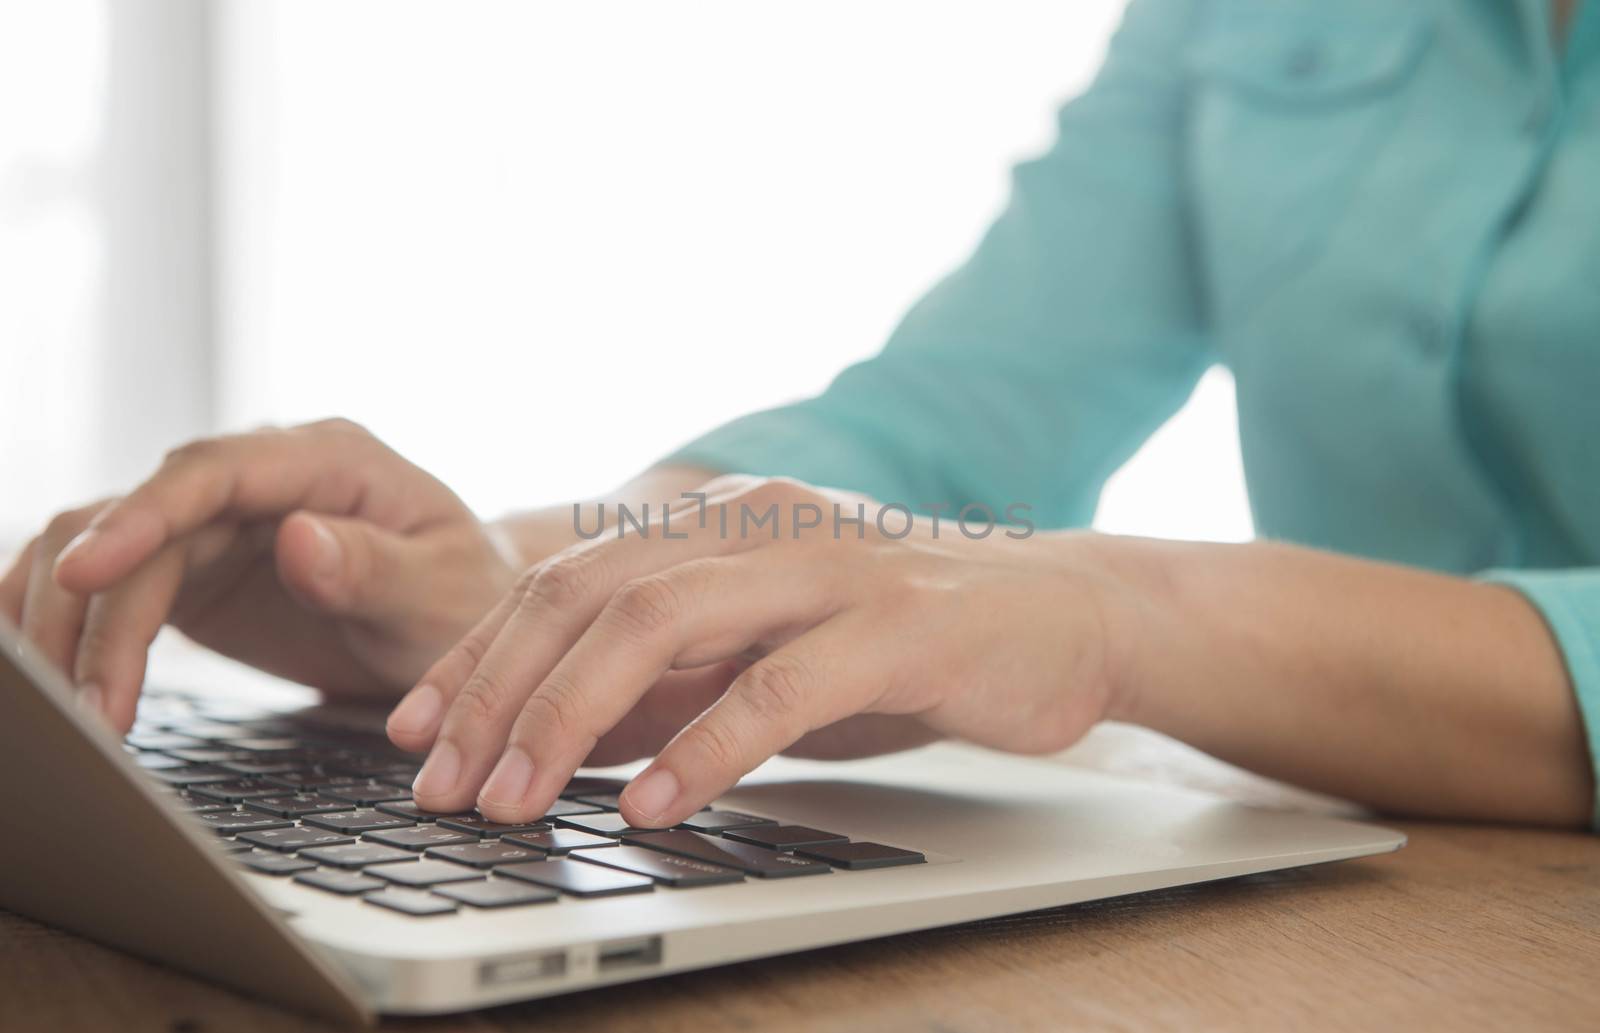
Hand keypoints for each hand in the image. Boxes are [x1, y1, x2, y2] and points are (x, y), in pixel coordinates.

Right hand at [0, 419, 519, 731]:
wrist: (465, 618)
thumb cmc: (467, 597)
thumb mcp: (442, 590)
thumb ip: (373, 568)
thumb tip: (295, 539)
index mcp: (326, 458)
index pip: (209, 471)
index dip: (140, 518)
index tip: (86, 575)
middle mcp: (259, 478)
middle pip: (139, 525)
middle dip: (100, 618)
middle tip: (95, 714)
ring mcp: (217, 521)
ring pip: (99, 549)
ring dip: (68, 628)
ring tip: (77, 719)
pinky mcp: (191, 570)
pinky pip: (105, 582)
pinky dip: (61, 621)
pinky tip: (36, 671)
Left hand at [388, 476, 1134, 826]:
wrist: (1069, 613)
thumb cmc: (908, 639)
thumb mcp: (767, 658)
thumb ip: (675, 684)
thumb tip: (564, 738)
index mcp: (717, 523)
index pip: (566, 580)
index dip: (478, 655)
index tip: (413, 731)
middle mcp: (757, 524)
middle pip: (590, 593)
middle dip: (497, 690)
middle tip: (438, 780)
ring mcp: (827, 566)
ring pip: (663, 620)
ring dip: (569, 715)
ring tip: (513, 798)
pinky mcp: (898, 623)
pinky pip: (778, 684)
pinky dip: (703, 745)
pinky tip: (649, 803)